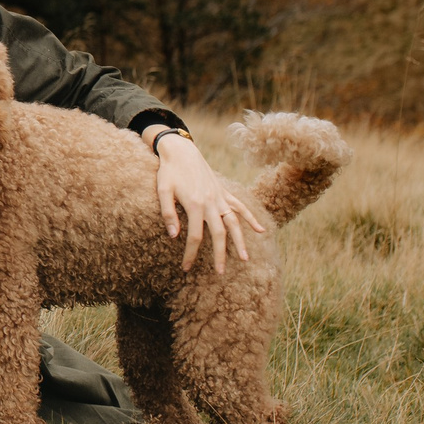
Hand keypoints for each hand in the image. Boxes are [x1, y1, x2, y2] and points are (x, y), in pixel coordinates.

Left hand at [153, 131, 269, 272]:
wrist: (181, 150)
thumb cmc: (168, 171)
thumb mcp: (162, 191)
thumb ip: (168, 213)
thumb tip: (174, 236)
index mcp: (194, 205)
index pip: (195, 236)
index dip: (191, 253)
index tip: (186, 268)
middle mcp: (211, 203)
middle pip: (219, 234)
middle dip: (220, 255)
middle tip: (220, 273)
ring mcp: (220, 197)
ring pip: (234, 222)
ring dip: (240, 241)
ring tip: (245, 259)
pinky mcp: (224, 192)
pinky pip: (240, 206)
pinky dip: (251, 218)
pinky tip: (261, 231)